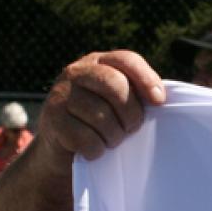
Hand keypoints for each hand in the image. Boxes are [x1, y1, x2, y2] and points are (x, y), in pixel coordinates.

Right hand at [36, 50, 164, 167]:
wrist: (61, 149)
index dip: (147, 79)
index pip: (127, 60)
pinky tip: (95, 150)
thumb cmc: (101, 122)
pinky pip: (85, 137)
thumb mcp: (119, 102)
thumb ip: (137, 93)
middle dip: (131, 114)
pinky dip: (97, 149)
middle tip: (131, 129)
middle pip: (116, 86)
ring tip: (112, 140)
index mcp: (98, 62)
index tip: (159, 102)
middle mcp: (76, 72)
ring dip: (114, 136)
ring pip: (101, 115)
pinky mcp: (52, 119)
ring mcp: (60, 94)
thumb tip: (160, 98)